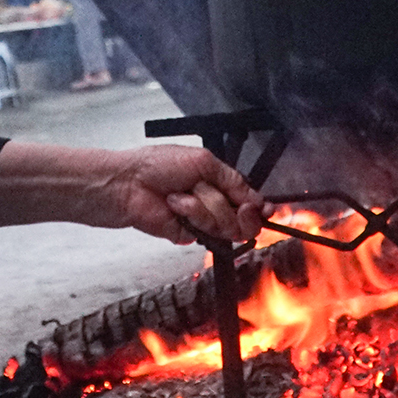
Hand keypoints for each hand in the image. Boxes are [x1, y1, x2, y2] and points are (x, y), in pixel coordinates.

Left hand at [107, 145, 265, 244]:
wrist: (129, 182)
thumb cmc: (159, 164)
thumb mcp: (204, 162)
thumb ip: (233, 180)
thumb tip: (257, 199)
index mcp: (218, 183)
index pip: (248, 200)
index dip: (259, 207)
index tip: (267, 210)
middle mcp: (212, 203)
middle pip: (243, 218)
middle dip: (238, 210)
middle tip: (236, 206)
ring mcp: (200, 221)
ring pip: (224, 223)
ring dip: (205, 205)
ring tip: (183, 194)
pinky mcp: (188, 235)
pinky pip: (204, 230)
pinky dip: (191, 213)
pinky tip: (175, 205)